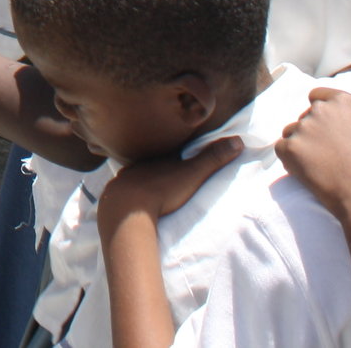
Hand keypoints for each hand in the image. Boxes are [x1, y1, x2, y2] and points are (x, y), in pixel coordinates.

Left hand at [97, 136, 242, 231]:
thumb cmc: (162, 189)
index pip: (166, 154)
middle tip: (160, 175)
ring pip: (130, 178)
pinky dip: (125, 197)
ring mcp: (121, 182)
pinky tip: (128, 203)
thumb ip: (213, 159)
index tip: (177, 158)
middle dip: (153, 169)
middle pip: (146, 165)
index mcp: (155, 159)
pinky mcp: (111, 198)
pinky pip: (119, 195)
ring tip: (144, 189)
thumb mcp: (193, 174)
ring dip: (137, 182)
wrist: (127, 209)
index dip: (173, 156)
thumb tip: (239, 140)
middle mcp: (136, 167)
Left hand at [277, 87, 350, 224]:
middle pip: (306, 115)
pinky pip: (282, 148)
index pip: (318, 96)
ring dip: (301, 144)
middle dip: (314, 130)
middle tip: (328, 153)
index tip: (326, 128)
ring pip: (293, 131)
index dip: (322, 112)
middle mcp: (320, 110)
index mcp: (342, 101)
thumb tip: (348, 98)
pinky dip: (290, 159)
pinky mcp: (290, 148)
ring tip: (321, 165)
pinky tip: (308, 171)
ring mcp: (303, 128)